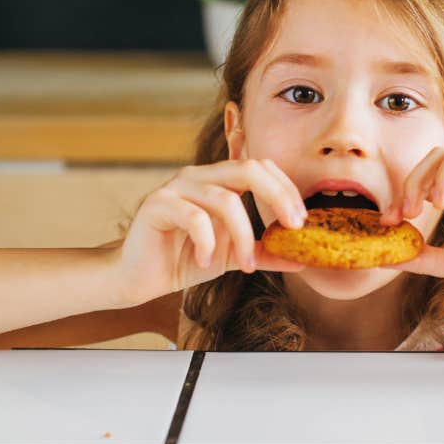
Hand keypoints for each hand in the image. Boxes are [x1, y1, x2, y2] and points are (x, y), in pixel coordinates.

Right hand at [114, 159, 308, 306]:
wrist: (140, 276)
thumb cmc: (185, 259)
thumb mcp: (234, 257)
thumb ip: (265, 254)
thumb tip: (302, 260)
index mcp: (220, 181)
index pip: (261, 167)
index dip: (286, 189)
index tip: (301, 221)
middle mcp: (200, 176)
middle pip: (248, 169)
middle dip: (277, 197)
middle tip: (292, 228)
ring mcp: (177, 187)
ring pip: (224, 199)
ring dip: (242, 236)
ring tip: (245, 265)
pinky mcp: (157, 204)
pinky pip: (193, 217)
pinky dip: (207, 242)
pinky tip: (205, 260)